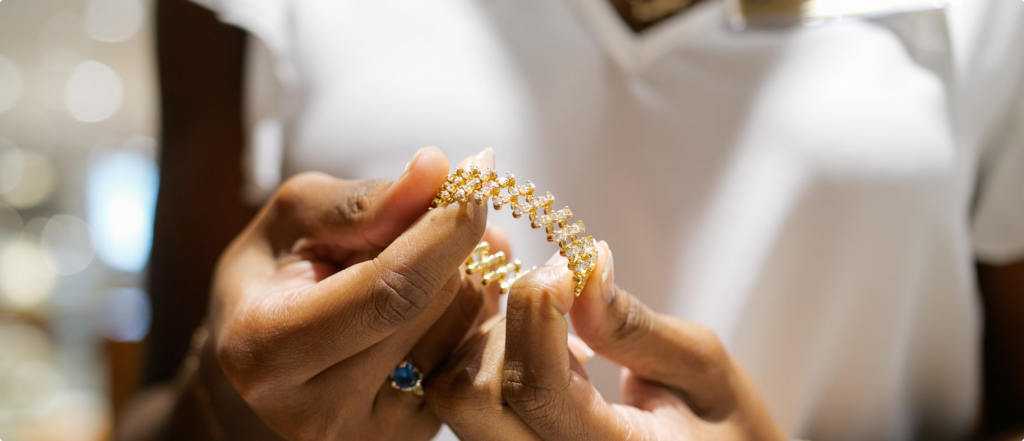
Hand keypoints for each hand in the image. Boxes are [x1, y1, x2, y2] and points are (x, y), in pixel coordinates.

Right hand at [207, 147, 504, 439]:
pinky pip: (467, 358)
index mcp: (268, 349)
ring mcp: (366, 435)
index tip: (479, 174)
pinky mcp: (405, 439)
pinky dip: (466, 312)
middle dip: (451, 245)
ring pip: (460, 331)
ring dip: (464, 277)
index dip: (443, 229)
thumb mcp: (292, 221)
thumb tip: (436, 169)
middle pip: (432, 308)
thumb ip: (361, 202)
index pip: (390, 289)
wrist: (263, 358)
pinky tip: (436, 295)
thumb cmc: (271, 278)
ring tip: (427, 256)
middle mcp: (315, 411)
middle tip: (445, 208)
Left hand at [428, 242, 784, 439]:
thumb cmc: (725, 433)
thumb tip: (583, 263)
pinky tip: (532, 330)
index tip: (567, 267)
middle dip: (501, 325)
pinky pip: (467, 398)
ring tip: (549, 312)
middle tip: (552, 290)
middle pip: (469, 395)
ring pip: (456, 393)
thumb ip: (634, 326)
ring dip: (490, 335)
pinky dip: (484, 348)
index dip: (536, 309)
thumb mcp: (705, 373)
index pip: (534, 387)